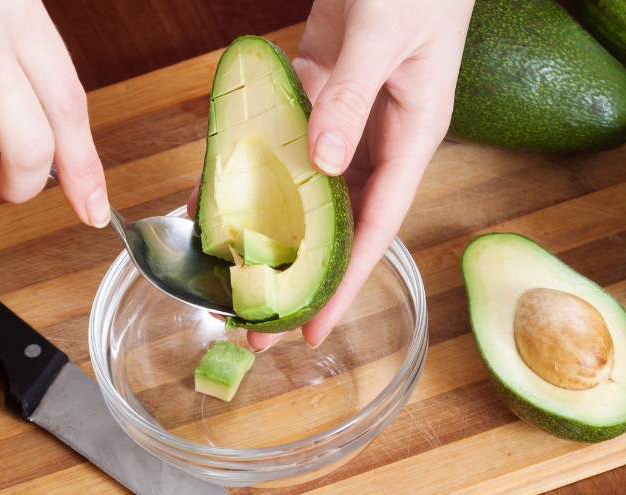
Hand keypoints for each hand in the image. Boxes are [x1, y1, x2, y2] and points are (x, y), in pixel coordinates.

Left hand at [248, 0, 474, 349]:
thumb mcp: (387, 35)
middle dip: (298, 275)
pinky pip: (280, 138)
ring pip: (304, 188)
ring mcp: (345, 114)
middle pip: (336, 223)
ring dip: (267, 228)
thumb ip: (350, 96)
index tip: (310, 328)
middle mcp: (377, 136)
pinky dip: (247, 163)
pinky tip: (213, 189)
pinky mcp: (317, 88)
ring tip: (225, 272)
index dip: (343, 282)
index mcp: (411, 134)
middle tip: (253, 322)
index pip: (376, 227)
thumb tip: (321, 164)